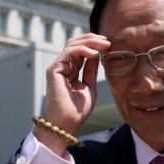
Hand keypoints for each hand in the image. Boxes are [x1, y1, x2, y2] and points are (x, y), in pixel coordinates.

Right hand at [37, 34, 110, 154]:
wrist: (67, 123)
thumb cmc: (77, 110)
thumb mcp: (89, 86)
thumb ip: (91, 70)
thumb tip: (97, 55)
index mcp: (70, 70)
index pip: (81, 51)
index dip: (94, 45)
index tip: (109, 45)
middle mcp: (62, 67)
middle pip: (76, 44)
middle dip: (92, 40)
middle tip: (107, 41)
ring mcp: (57, 67)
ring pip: (72, 45)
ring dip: (90, 42)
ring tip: (104, 46)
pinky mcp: (54, 69)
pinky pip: (69, 52)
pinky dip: (82, 49)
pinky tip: (94, 54)